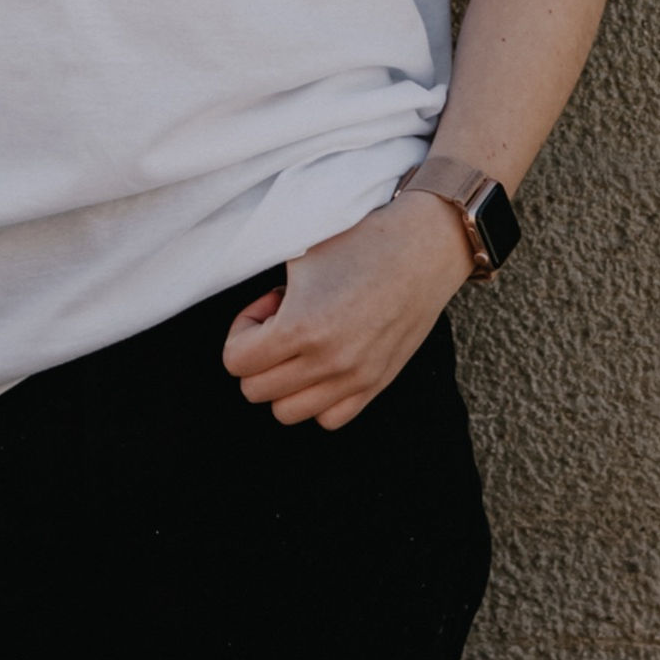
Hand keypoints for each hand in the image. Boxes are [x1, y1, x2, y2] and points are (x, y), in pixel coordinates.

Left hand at [221, 189, 473, 430]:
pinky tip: (326, 360)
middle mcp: (328, 363)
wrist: (423, 248)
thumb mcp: (301, 251)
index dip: (242, 330)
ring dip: (284, 380)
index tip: (267, 306)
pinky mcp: (376, 385)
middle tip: (282, 321)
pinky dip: (317, 397)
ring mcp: (354, 379)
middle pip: (256, 391)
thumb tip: (252, 317)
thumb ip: (267, 290)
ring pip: (288, 412)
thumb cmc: (360, 241)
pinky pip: (328, 419)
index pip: (235, 362)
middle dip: (258, 355)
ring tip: (303, 342)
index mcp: (302, 328)